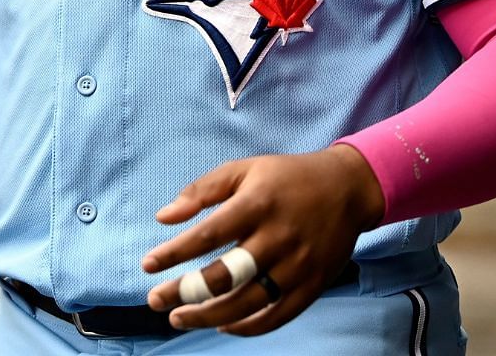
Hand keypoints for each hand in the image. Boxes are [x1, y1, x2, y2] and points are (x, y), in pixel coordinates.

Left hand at [140, 144, 383, 335]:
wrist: (348, 188)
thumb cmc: (285, 178)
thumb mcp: (242, 169)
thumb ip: (201, 190)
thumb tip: (163, 217)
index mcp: (256, 205)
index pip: (208, 235)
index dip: (175, 253)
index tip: (148, 265)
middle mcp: (277, 238)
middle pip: (226, 275)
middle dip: (186, 292)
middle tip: (155, 300)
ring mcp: (298, 265)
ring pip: (249, 301)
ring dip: (209, 316)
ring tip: (179, 318)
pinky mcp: (314, 284)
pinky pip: (279, 315)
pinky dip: (249, 326)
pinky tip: (222, 325)